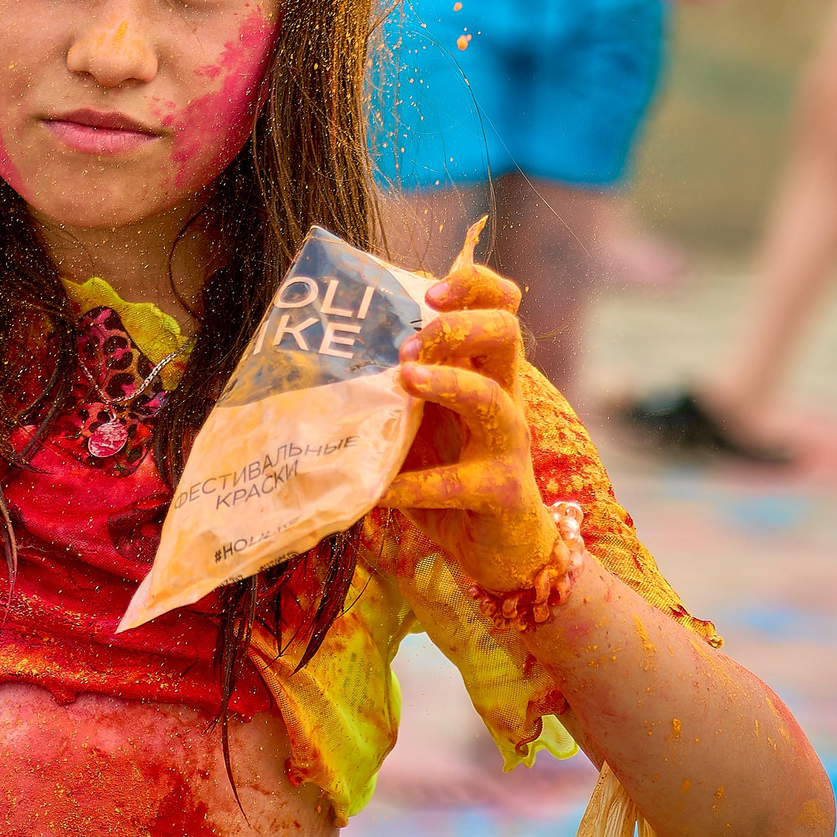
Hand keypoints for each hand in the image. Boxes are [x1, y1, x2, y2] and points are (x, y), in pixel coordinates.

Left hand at [379, 259, 559, 595]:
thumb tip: (328, 353)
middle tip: (414, 342)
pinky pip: (462, 483)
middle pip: (508, 334)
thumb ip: (399, 387)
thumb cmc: (453, 476)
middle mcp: (506, 399)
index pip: (501, 305)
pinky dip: (417, 485)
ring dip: (449, 384)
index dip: (475, 285)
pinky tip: (382, 491)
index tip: (432, 292)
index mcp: (487, 373)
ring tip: (407, 379)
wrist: (501, 551)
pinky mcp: (501, 493)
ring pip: (493, 401)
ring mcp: (508, 446)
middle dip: (461, 326)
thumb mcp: (425, 424)